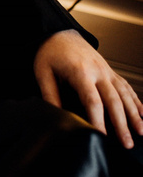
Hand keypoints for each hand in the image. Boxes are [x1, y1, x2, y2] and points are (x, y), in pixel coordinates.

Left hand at [34, 29, 142, 148]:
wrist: (60, 34)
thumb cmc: (50, 53)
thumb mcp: (43, 73)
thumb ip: (50, 95)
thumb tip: (55, 117)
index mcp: (80, 72)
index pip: (92, 101)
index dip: (98, 120)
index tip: (101, 136)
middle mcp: (98, 71)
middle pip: (113, 100)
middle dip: (122, 124)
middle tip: (127, 143)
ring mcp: (107, 70)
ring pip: (124, 94)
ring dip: (134, 114)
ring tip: (141, 132)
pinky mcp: (110, 71)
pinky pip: (126, 87)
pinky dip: (136, 100)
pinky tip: (142, 113)